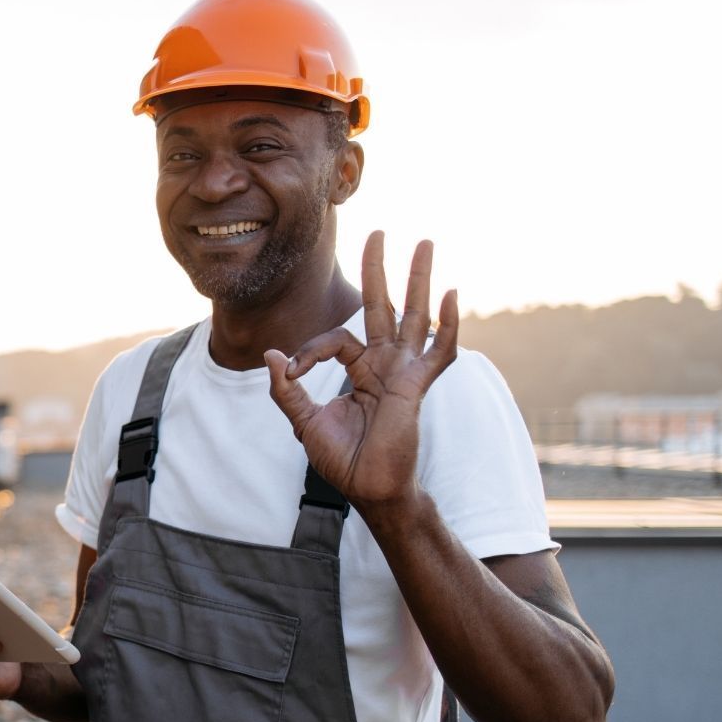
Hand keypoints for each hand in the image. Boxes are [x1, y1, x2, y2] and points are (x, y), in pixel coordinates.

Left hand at [264, 231, 457, 507]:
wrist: (367, 490)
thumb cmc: (342, 459)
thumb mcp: (304, 422)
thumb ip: (287, 390)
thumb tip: (272, 356)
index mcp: (359, 370)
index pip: (335, 339)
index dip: (309, 350)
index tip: (291, 373)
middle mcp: (384, 365)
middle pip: (382, 307)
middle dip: (379, 270)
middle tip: (379, 232)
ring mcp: (404, 373)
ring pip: (413, 316)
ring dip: (418, 279)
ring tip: (424, 243)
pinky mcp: (417, 387)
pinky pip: (439, 352)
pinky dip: (447, 325)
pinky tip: (450, 294)